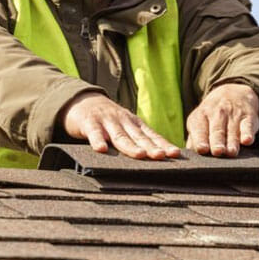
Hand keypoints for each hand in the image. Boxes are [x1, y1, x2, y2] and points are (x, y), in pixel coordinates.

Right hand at [62, 92, 180, 159]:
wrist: (83, 101)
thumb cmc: (109, 120)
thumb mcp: (126, 127)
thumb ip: (137, 140)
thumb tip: (157, 159)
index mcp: (135, 125)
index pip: (152, 136)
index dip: (163, 144)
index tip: (175, 154)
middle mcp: (124, 122)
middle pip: (139, 137)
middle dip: (151, 147)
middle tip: (161, 156)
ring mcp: (107, 122)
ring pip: (120, 136)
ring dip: (130, 146)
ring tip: (140, 155)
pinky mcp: (90, 123)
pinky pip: (94, 133)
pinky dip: (97, 140)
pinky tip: (101, 149)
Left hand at [186, 83, 258, 156]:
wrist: (234, 94)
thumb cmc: (212, 117)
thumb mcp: (200, 123)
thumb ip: (194, 140)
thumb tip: (190, 158)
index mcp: (201, 117)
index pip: (200, 130)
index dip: (201, 140)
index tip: (202, 149)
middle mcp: (216, 114)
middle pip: (217, 130)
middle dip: (217, 141)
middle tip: (217, 151)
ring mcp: (233, 114)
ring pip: (232, 130)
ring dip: (232, 141)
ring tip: (232, 152)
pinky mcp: (248, 117)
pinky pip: (247, 125)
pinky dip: (248, 133)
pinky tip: (247, 140)